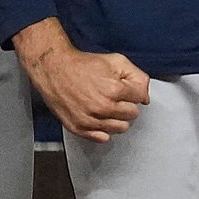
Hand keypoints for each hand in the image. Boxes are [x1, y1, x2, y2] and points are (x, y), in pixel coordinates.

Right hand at [14, 21, 147, 140]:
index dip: (134, 91)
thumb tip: (144, 97)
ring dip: (117, 118)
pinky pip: (102, 138)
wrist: (54, 69)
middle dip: (127, 104)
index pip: (141, 99)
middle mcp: (102, 107)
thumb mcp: (117, 61)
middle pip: (132, 114)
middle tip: (115, 96)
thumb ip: (138, 77)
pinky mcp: (78, 127)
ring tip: (107, 106)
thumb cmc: (82, 65)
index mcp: (114, 90)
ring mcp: (89, 119)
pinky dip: (104, 129)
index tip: (126, 88)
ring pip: (120, 128)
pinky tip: (100, 118)